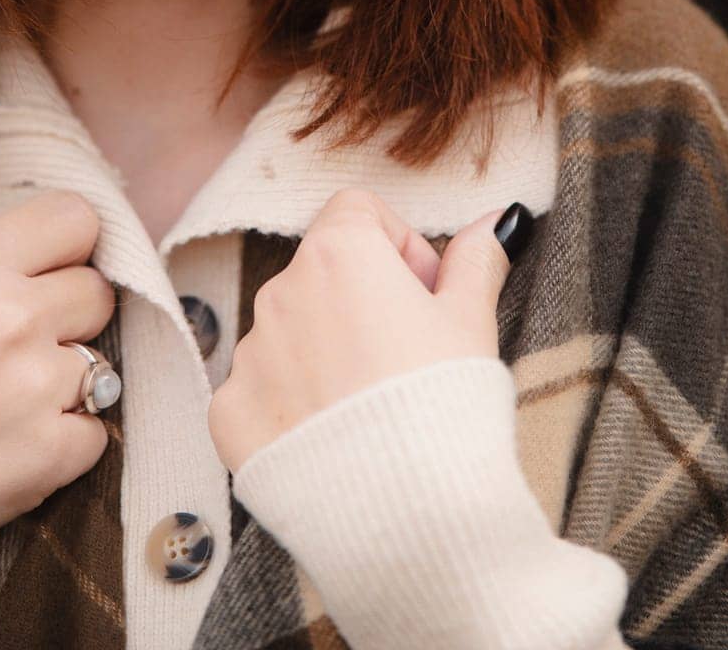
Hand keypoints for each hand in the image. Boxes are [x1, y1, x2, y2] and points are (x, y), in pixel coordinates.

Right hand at [0, 145, 116, 548]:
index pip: (76, 218)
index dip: (65, 245)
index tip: (45, 270)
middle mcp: (13, 317)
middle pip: (97, 291)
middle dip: (66, 315)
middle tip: (13, 347)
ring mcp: (36, 386)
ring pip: (102, 362)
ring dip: (65, 383)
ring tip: (4, 403)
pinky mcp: (50, 454)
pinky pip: (97, 432)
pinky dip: (66, 444)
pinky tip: (12, 447)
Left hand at [207, 187, 512, 475]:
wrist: (408, 515)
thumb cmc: (445, 404)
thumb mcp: (473, 321)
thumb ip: (476, 258)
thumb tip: (498, 219)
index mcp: (338, 253)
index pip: (359, 212)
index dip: (400, 247)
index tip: (425, 295)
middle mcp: (280, 291)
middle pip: (324, 272)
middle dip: (363, 301)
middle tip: (409, 358)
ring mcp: (249, 354)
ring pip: (291, 331)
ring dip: (326, 351)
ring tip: (374, 408)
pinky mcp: (228, 413)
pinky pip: (260, 389)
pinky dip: (292, 404)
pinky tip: (333, 439)